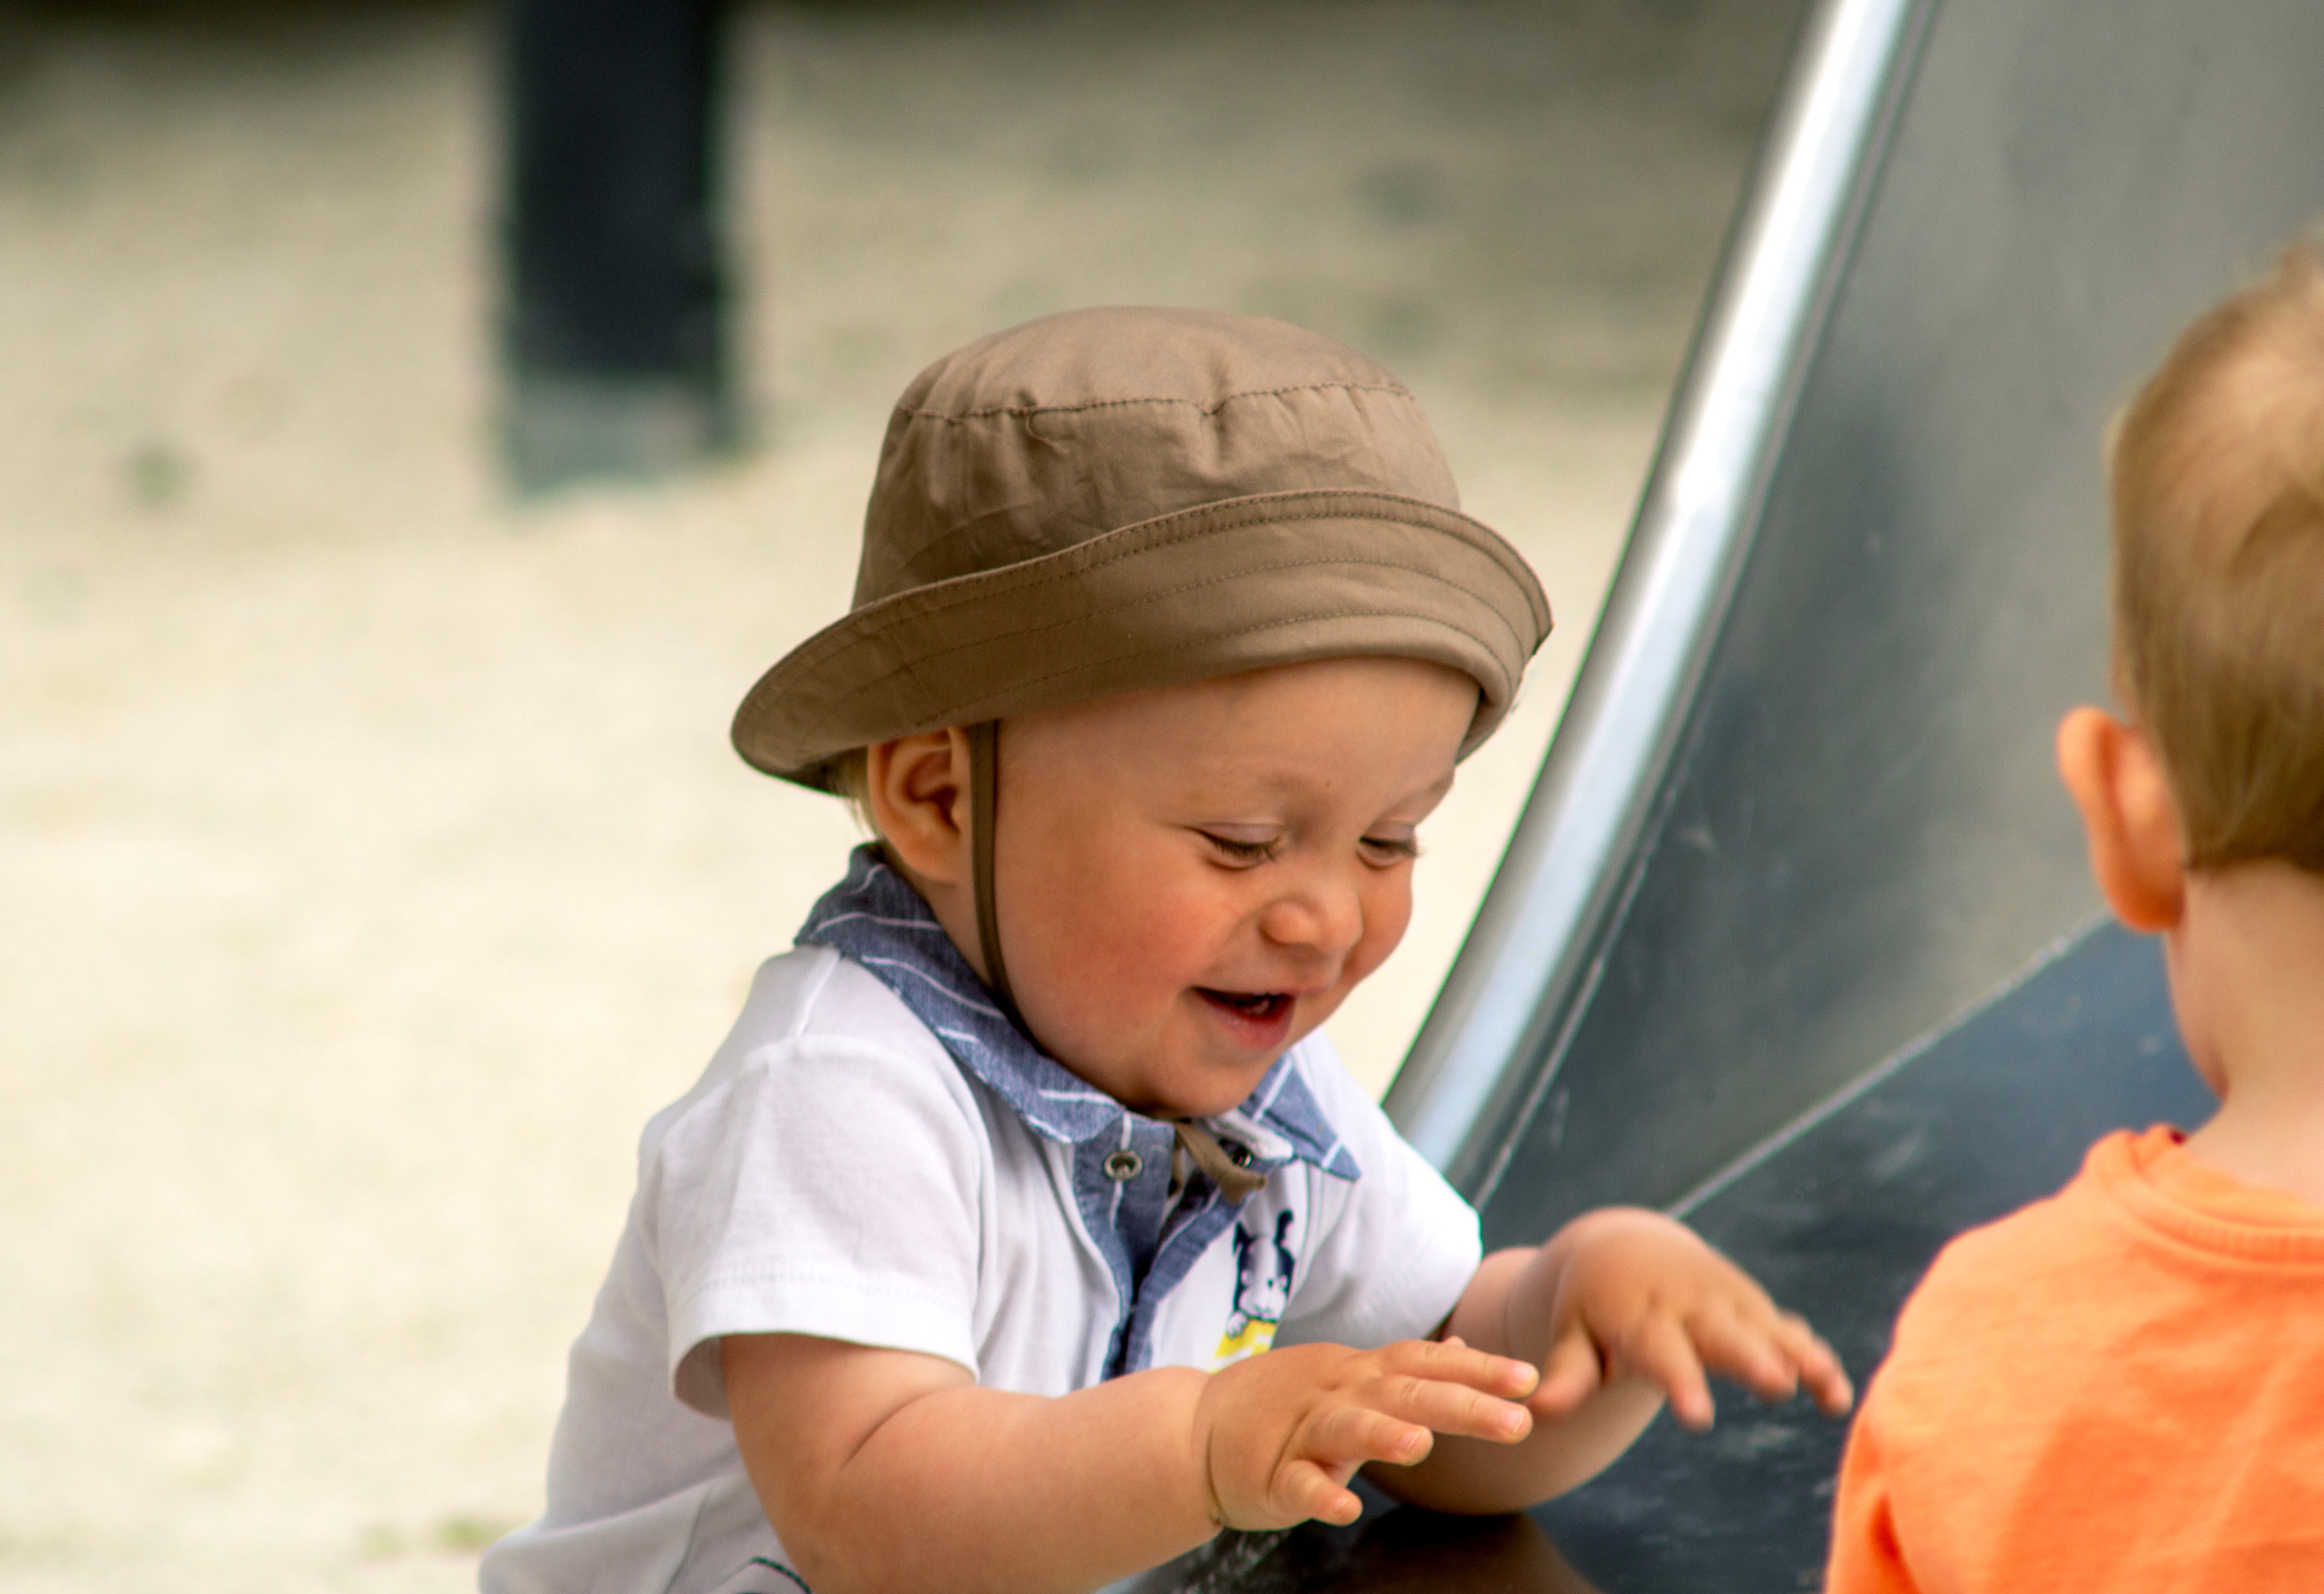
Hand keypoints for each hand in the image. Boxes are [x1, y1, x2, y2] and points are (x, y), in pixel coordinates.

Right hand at [1193, 1338, 1539, 1529]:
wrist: (1197, 1427)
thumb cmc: (1285, 1403)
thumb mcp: (1350, 1374)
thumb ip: (1407, 1368)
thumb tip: (1464, 1351)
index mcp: (1361, 1372)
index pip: (1426, 1361)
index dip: (1479, 1369)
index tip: (1530, 1380)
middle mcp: (1337, 1392)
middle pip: (1404, 1392)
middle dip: (1463, 1404)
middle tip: (1518, 1421)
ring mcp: (1302, 1431)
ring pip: (1347, 1427)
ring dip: (1383, 1434)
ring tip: (1421, 1446)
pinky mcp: (1271, 1474)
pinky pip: (1297, 1482)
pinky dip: (1320, 1494)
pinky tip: (1346, 1507)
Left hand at [1519, 1209, 1852, 1429]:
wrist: (1623, 1246)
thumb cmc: (1591, 1306)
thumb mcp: (1570, 1333)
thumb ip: (1565, 1373)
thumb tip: (1533, 1410)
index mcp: (1638, 1312)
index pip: (1660, 1349)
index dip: (1680, 1382)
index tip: (1698, 1418)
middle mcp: (1687, 1303)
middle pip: (1722, 1332)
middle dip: (1750, 1357)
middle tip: (1776, 1385)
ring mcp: (1724, 1300)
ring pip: (1766, 1328)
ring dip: (1799, 1356)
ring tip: (1829, 1391)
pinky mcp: (1750, 1305)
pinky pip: (1787, 1330)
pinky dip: (1813, 1357)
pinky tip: (1837, 1396)